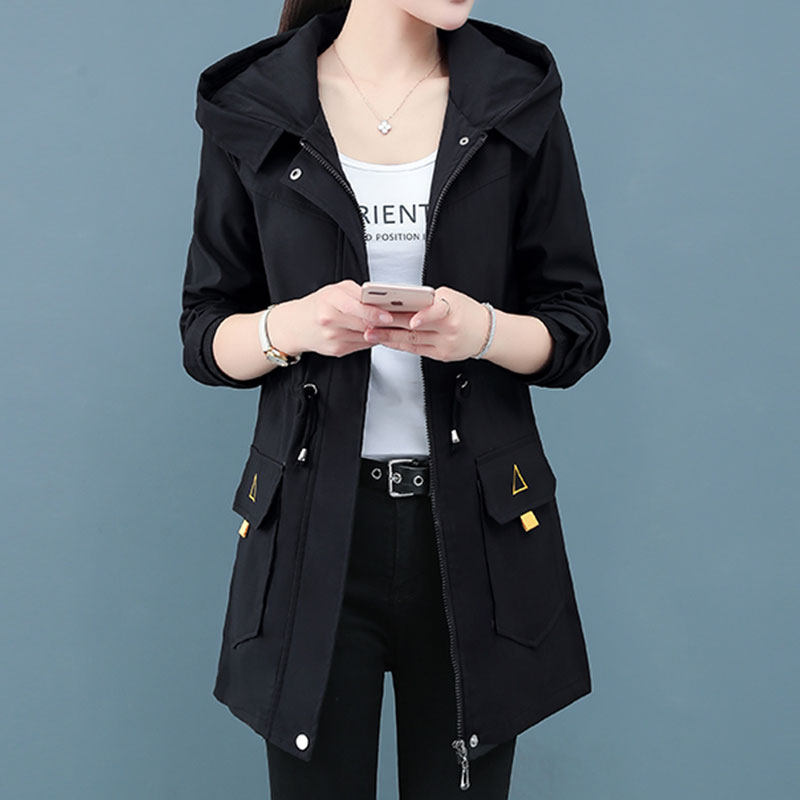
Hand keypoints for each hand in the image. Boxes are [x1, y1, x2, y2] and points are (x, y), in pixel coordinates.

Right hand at [268, 279, 393, 357]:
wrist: (296, 325)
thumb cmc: (318, 305)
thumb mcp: (335, 290)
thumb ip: (357, 293)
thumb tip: (381, 301)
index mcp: (330, 301)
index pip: (356, 308)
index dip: (375, 313)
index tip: (388, 315)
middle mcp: (330, 320)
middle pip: (364, 324)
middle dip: (383, 323)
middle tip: (398, 319)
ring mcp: (333, 338)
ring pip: (366, 336)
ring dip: (379, 331)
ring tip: (388, 324)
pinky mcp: (337, 350)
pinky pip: (361, 345)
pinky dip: (370, 338)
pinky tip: (372, 331)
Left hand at [362, 286, 490, 361]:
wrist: (485, 332)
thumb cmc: (465, 311)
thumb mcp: (451, 297)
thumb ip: (428, 300)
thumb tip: (401, 302)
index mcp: (452, 308)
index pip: (437, 311)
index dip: (424, 316)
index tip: (411, 319)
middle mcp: (449, 328)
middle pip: (415, 326)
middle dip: (390, 324)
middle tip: (371, 322)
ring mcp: (445, 344)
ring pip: (411, 340)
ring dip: (389, 337)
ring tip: (371, 333)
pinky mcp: (441, 355)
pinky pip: (415, 350)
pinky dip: (399, 344)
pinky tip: (387, 340)